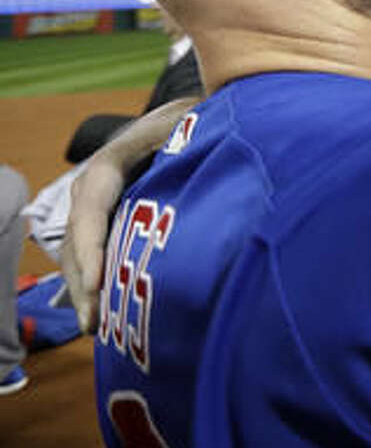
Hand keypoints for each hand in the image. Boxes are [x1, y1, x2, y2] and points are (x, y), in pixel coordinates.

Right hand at [62, 97, 197, 331]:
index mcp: (112, 161)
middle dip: (85, 280)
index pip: (92, 204)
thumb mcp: (192, 122)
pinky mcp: (107, 223)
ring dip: (86, 290)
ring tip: (96, 328)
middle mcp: (94, 187)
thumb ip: (194, 135)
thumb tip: (214, 150)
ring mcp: (97, 207)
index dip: (92, 244)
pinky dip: (96, 286)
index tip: (98, 282)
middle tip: (94, 321)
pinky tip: (105, 318)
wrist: (183, 119)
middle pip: (80, 237)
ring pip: (80, 252)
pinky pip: (93, 256)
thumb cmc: (192, 122)